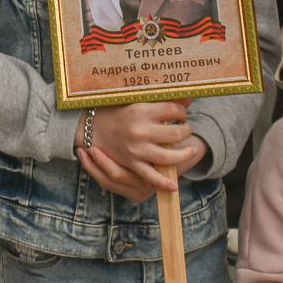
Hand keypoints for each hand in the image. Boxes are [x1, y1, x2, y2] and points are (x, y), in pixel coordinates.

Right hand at [87, 102, 201, 195]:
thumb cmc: (116, 110)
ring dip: (184, 154)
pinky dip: (163, 182)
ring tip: (191, 149)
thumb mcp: (136, 99)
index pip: (173, 109)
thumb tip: (189, 96)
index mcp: (140, 109)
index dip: (182, 110)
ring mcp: (136, 149)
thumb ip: (161, 98)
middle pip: (175, 133)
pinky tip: (174, 185)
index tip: (182, 112)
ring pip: (168, 156)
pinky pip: (150, 176)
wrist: (91, 127)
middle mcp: (139, 130)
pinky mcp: (131, 163)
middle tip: (186, 128)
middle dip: (186, 130)